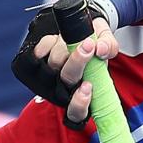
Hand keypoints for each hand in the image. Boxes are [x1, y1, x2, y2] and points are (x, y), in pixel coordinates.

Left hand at [10, 0, 119, 126]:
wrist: (75, 31)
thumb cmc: (93, 42)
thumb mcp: (106, 42)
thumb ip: (108, 46)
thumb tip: (101, 50)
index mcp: (83, 93)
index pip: (77, 112)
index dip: (80, 103)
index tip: (88, 86)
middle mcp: (64, 89)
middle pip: (67, 80)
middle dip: (77, 62)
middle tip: (89, 45)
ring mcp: (48, 76)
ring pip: (55, 62)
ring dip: (66, 46)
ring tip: (76, 38)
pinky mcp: (35, 62)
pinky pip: (40, 52)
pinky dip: (49, 42)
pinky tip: (58, 40)